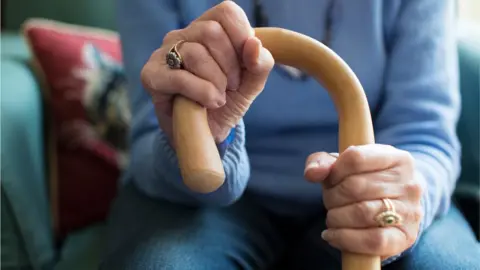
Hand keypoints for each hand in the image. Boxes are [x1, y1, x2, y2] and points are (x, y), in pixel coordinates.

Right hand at [141, 1, 273, 143]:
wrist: (205, 133)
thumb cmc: (225, 102)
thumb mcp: (251, 84)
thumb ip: (260, 64)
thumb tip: (254, 45)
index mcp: (207, 29)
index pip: (226, 12)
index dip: (242, 35)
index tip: (248, 62)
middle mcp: (183, 35)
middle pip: (211, 31)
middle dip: (230, 64)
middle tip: (232, 85)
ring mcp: (164, 54)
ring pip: (195, 53)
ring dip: (216, 82)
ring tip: (219, 97)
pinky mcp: (152, 75)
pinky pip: (180, 77)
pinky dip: (202, 93)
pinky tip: (209, 103)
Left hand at [304, 144, 423, 258]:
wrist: (397, 208)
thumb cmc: (365, 181)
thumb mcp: (344, 165)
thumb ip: (322, 162)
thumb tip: (312, 173)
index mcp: (397, 158)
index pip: (355, 157)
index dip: (335, 171)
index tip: (331, 179)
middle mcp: (409, 183)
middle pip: (355, 187)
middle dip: (332, 196)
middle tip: (330, 201)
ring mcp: (410, 211)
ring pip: (362, 212)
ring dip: (336, 217)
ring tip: (332, 218)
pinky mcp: (405, 238)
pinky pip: (373, 240)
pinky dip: (345, 239)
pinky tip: (332, 235)